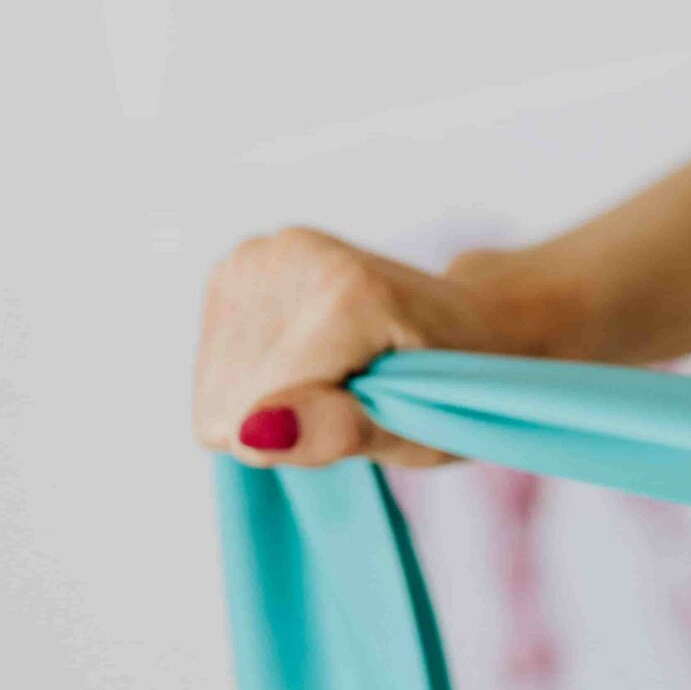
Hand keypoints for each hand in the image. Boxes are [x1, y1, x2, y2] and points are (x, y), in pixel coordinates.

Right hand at [193, 227, 547, 467]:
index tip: (368, 411)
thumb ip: (338, 432)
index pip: (256, 414)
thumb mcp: (420, 431)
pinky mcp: (241, 262)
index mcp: (345, 294)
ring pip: (215, 381)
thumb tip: (253, 433)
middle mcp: (292, 257)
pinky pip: (215, 359)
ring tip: (341, 372)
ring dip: (273, 396)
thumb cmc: (457, 387)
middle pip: (228, 397)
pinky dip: (260, 373)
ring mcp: (262, 253)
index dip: (306, 437)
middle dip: (289, 417)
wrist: (475, 321)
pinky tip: (313, 357)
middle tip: (358, 393)